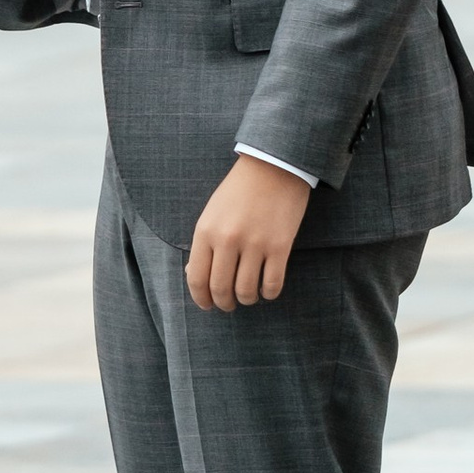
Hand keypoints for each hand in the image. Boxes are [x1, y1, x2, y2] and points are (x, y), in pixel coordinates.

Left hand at [185, 157, 310, 311]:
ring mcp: (255, 244)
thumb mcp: (212, 213)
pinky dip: (268, 293)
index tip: (207, 305)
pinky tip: (266, 289)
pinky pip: (272, 284)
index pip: (197, 278)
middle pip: (220, 289)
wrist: (274, 166)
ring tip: (248, 296)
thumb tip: (193, 276)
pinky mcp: (280, 246)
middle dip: (223, 304)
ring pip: (246, 291)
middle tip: (228, 305)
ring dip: (246, 300)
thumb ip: (203, 244)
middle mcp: (228, 239)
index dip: (201, 298)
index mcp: (206, 231)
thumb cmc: (239, 190)